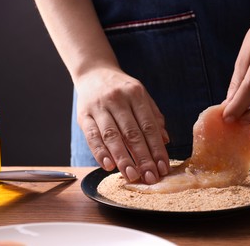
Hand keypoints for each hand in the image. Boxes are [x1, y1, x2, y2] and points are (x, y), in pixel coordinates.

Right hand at [76, 68, 169, 183]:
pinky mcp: (83, 115)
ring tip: (131, 175)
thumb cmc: (121, 88)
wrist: (93, 72)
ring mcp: (99, 107)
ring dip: (122, 158)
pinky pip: (92, 136)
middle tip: (150, 177)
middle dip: (143, 158)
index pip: (149, 126)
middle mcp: (118, 99)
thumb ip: (154, 117)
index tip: (163, 167)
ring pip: (112, 136)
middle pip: (132, 133)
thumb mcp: (141, 95)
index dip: (157, 149)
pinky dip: (100, 152)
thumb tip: (165, 140)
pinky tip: (108, 166)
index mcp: (136, 94)